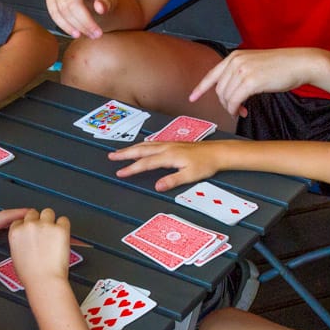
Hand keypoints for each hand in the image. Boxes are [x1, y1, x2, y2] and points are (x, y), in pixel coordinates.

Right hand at [8, 208, 72, 286]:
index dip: (26, 225)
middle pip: (33, 213)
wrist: (44, 281)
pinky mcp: (60, 229)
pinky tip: (63, 234)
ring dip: (51, 220)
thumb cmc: (31, 275)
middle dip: (38, 221)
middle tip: (43, 231)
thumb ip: (20, 243)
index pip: (20, 220)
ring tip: (53, 232)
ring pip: (48, 212)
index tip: (31, 231)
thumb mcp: (16, 257)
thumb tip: (26, 240)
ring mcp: (45, 226)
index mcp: (16, 232)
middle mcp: (29, 226)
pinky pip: (64, 220)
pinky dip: (64, 226)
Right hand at [45, 0, 117, 39]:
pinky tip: (76, 33)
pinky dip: (65, 27)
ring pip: (60, 12)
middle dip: (83, 22)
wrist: (99, 3)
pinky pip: (55, 15)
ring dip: (74, 27)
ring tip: (90, 35)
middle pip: (70, 4)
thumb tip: (100, 7)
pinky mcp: (53, 0)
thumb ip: (108, 2)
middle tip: (97, 34)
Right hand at [109, 140, 225, 191]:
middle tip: (111, 156)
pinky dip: (143, 145)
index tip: (119, 172)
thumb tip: (157, 186)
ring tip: (121, 151)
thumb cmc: (206, 164)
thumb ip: (172, 180)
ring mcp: (170, 144)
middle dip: (125, 153)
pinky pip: (153, 143)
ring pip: (146, 145)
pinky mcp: (174, 144)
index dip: (131, 168)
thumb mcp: (190, 176)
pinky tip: (142, 146)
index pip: (145, 163)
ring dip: (132, 148)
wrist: (218, 152)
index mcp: (169, 156)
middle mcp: (167, 148)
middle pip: (141, 150)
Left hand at [189, 48, 317, 117]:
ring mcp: (243, 70)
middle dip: (224, 103)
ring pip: (226, 96)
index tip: (192, 97)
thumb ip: (240, 72)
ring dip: (232, 108)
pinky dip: (236, 109)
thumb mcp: (254, 64)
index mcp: (234, 56)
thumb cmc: (281, 66)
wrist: (299, 63)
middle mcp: (235, 61)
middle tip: (235, 110)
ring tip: (241, 111)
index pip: (211, 74)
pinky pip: (235, 100)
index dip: (200, 88)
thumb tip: (230, 91)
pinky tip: (242, 111)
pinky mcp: (251, 81)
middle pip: (219, 90)